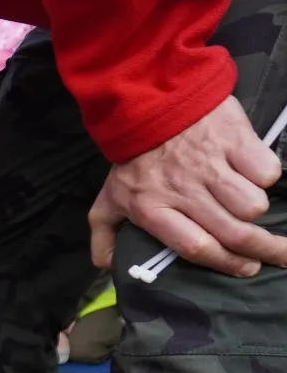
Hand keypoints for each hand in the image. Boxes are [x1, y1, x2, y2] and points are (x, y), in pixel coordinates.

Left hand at [89, 96, 286, 276]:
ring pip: (253, 205)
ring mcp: (210, 166)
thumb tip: (105, 264)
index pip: (195, 248)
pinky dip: (265, 175)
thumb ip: (104, 234)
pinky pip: (266, 171)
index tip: (247, 269)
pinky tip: (253, 174)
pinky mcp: (234, 141)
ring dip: (256, 208)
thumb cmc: (134, 158)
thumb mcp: (109, 198)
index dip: (225, 262)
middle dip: (264, 250)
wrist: (150, 103)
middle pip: (234, 233)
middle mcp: (183, 191)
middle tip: (281, 256)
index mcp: (153, 209)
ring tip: (248, 204)